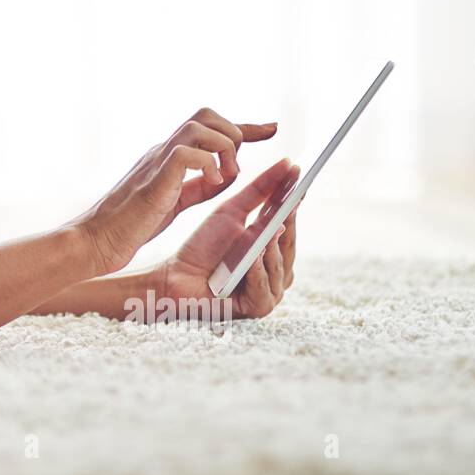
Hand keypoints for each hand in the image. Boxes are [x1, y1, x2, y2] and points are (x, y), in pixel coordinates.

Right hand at [65, 107, 277, 275]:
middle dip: (233, 135)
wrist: (97, 239)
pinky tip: (209, 185)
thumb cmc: (130, 224)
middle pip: (206, 114)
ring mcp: (157, 161)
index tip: (273, 129)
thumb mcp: (174, 201)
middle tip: (232, 170)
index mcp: (169, 156)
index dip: (247, 127)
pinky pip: (188, 153)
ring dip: (222, 150)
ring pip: (200, 126)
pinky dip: (207, 166)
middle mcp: (163, 150)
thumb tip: (220, 174)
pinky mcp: (155, 178)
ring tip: (222, 179)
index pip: (211, 127)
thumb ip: (196, 185)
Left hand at [156, 156, 301, 318]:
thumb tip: (288, 166)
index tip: (298, 177)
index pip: (289, 225)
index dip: (292, 202)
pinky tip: (254, 256)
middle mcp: (277, 273)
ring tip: (272, 227)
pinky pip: (263, 287)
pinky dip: (258, 271)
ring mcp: (271, 292)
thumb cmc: (204, 246)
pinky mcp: (258, 307)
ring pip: (278, 267)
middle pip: (288, 246)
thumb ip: (259, 192)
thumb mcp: (232, 213)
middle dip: (288, 222)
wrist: (176, 275)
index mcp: (274, 252)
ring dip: (272, 248)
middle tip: (291, 199)